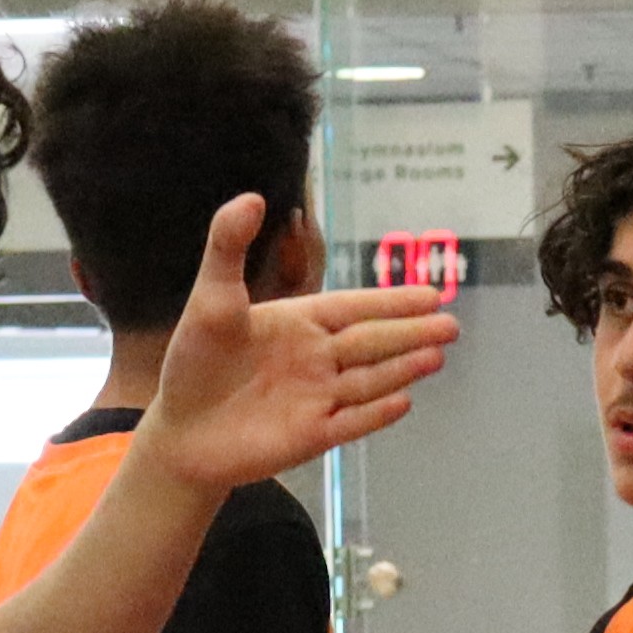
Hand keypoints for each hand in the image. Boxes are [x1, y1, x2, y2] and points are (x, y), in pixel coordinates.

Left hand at [130, 195, 457, 492]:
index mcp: (298, 323)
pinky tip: (404, 401)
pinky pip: (352, 422)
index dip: (391, 301)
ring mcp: (317, 398)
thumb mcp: (210, 296)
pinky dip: (377, 413)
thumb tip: (253, 197)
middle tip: (451, 324)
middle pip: (371, 343)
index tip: (429, 294)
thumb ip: (229, 247)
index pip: (354, 308)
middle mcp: (315, 358)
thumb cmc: (194, 362)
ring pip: (369, 379)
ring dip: (403, 368)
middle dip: (411, 333)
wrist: (181, 433)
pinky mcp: (312, 436)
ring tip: (437, 356)